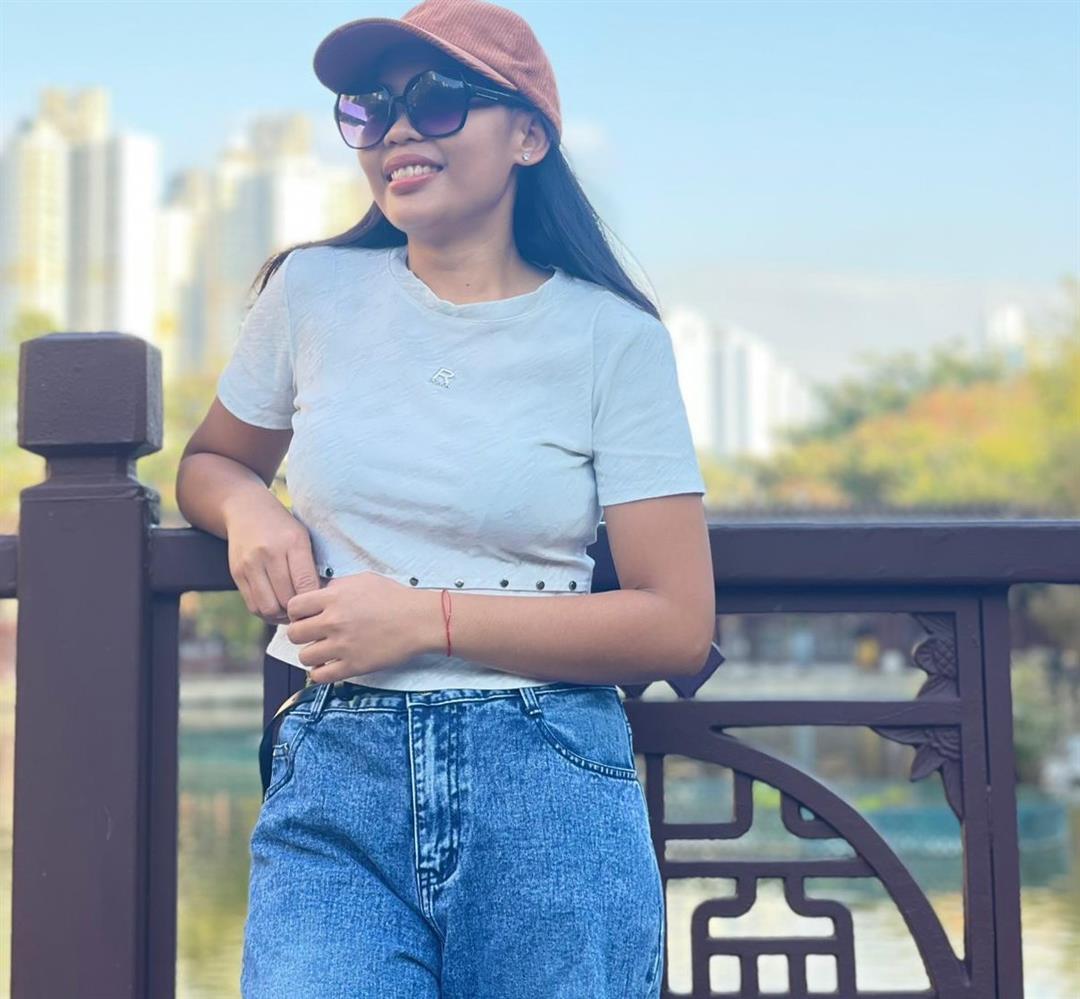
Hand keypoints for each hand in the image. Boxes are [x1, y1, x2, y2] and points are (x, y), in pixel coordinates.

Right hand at [225, 497, 322, 624]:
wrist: (246, 510)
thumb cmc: (283, 527)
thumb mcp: (303, 538)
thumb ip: (311, 567)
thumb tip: (322, 599)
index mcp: (293, 542)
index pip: (306, 583)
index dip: (313, 602)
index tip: (319, 606)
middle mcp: (270, 553)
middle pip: (286, 599)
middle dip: (298, 611)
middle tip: (306, 613)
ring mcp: (250, 564)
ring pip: (268, 607)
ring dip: (281, 616)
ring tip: (291, 613)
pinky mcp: (237, 573)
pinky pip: (253, 605)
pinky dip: (266, 613)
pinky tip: (276, 608)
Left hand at [285, 572, 441, 682]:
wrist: (418, 620)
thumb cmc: (394, 598)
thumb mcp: (362, 580)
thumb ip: (336, 587)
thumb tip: (318, 595)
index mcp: (334, 598)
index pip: (294, 607)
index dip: (296, 612)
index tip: (304, 616)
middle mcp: (333, 621)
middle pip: (294, 633)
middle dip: (301, 633)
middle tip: (313, 634)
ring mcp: (342, 646)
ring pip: (304, 656)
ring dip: (311, 653)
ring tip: (323, 650)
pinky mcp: (353, 666)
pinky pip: (320, 676)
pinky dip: (320, 672)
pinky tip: (329, 664)